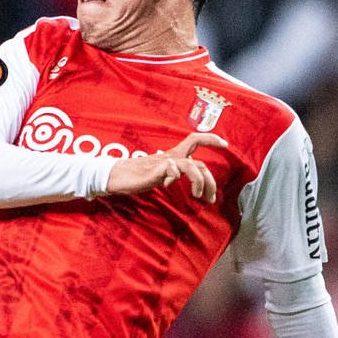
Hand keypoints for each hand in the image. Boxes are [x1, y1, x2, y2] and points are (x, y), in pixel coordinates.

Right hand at [103, 133, 227, 203]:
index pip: (194, 140)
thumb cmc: (133, 176)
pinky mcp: (155, 170)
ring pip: (192, 166)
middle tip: (212, 198)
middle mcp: (171, 157)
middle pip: (200, 162)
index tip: (225, 145)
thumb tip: (177, 175)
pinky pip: (173, 171)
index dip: (211, 139)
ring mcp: (164, 163)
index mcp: (172, 156)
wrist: (113, 176)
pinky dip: (173, 179)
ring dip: (200, 182)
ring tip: (197, 196)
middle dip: (211, 181)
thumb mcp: (157, 174)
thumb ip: (169, 172)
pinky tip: (165, 187)